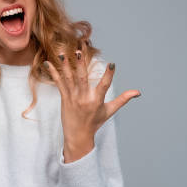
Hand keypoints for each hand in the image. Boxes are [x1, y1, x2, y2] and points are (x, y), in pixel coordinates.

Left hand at [46, 44, 140, 161]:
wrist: (78, 136)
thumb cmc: (95, 122)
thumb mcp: (110, 111)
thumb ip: (123, 99)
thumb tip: (138, 92)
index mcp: (97, 101)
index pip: (105, 85)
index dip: (109, 75)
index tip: (112, 64)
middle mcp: (84, 98)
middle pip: (83, 78)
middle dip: (81, 63)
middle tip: (80, 50)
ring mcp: (73, 98)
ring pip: (69, 79)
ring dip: (65, 65)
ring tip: (63, 53)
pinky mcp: (64, 98)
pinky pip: (59, 83)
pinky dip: (53, 73)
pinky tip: (48, 63)